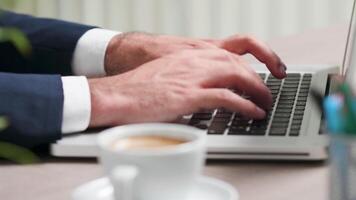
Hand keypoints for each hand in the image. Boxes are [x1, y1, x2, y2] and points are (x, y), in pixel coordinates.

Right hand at [89, 49, 274, 126]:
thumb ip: (186, 79)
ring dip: (256, 90)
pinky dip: (245, 105)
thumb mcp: (166, 76)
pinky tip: (254, 113)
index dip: (246, 66)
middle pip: (236, 62)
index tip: (256, 76)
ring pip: (236, 74)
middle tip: (266, 93)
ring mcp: (192, 76)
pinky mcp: (188, 95)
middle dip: (256, 78)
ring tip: (265, 103)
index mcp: (188, 56)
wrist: (116, 94)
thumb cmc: (136, 89)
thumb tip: (199, 93)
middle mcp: (193, 61)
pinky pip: (226, 97)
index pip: (227, 55)